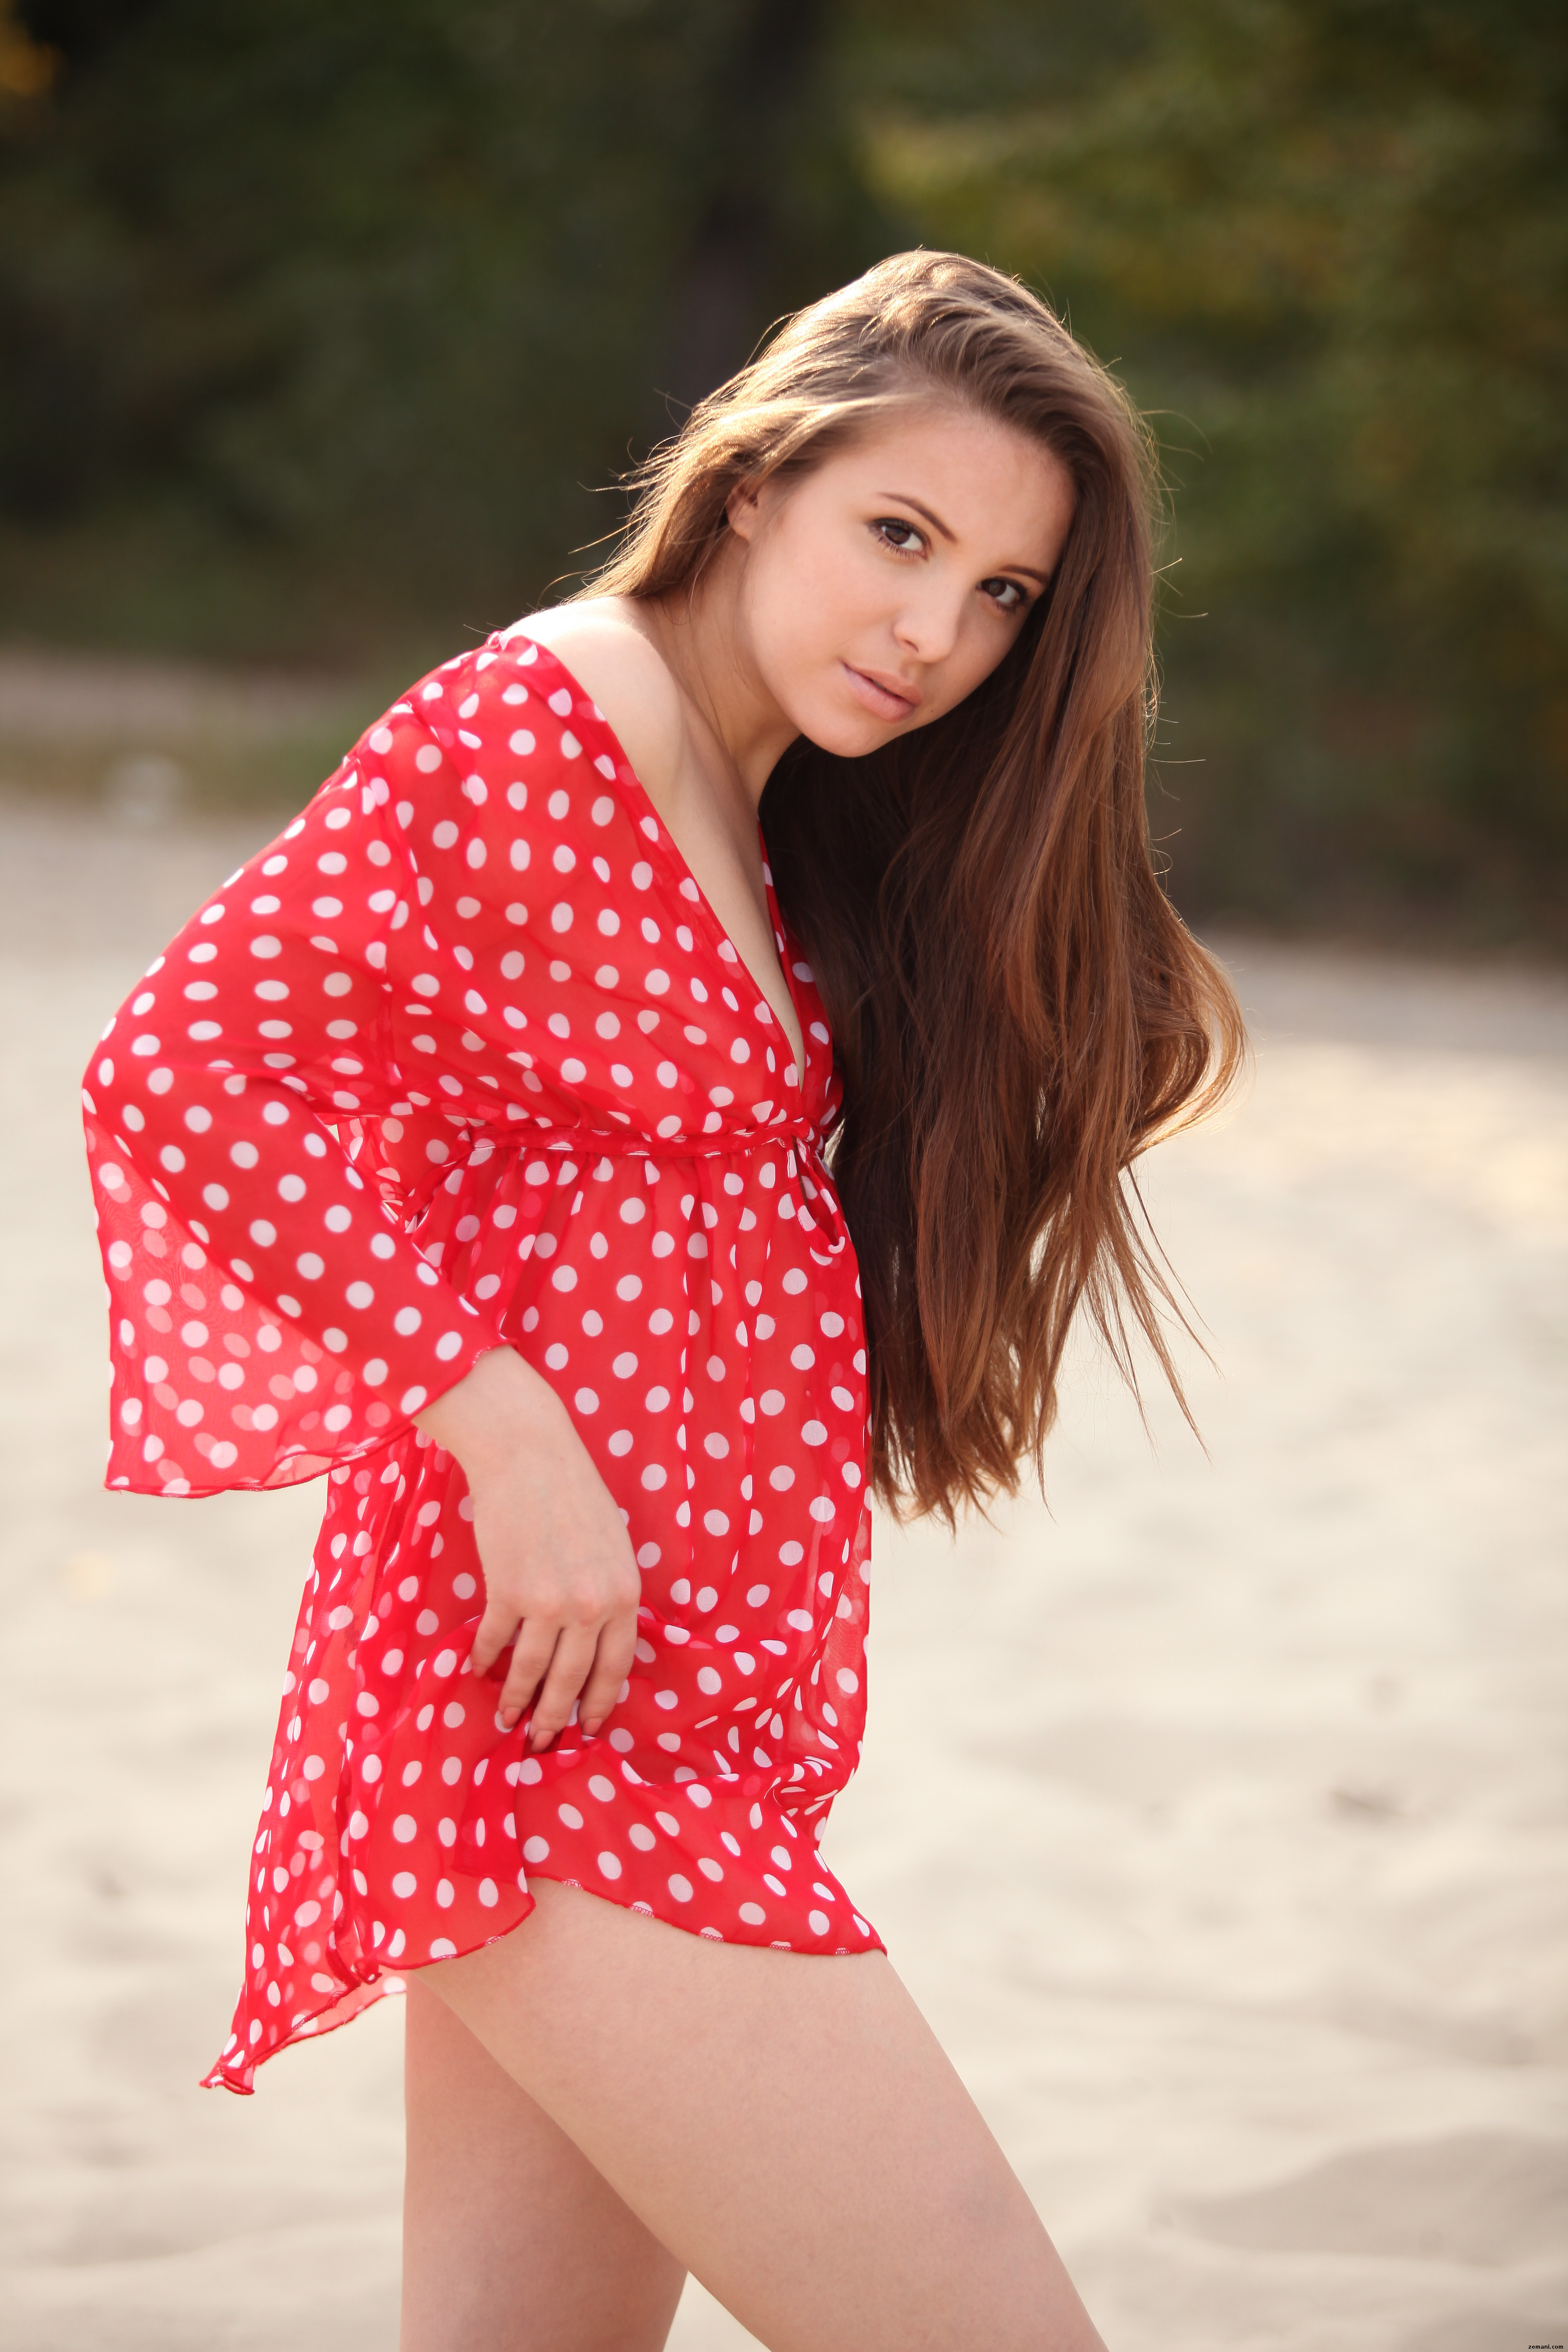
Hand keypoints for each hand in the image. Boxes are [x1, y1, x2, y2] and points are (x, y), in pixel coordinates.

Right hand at [415, 1347, 640, 1749]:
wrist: (530, 1454)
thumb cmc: (572, 1493)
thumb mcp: (612, 1546)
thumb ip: (609, 1593)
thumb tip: (597, 1640)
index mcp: (624, 1593)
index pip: (617, 1666)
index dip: (601, 1701)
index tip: (589, 1727)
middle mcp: (592, 1605)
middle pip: (574, 1679)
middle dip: (557, 1717)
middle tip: (544, 1741)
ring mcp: (550, 1602)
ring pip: (533, 1670)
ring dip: (516, 1700)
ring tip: (506, 1719)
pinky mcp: (508, 1592)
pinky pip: (495, 1640)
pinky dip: (485, 1658)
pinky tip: (478, 1671)